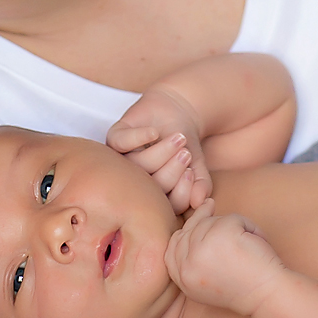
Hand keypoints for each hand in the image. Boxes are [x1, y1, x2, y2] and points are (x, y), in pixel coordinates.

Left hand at [107, 86, 210, 211]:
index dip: (180, 193)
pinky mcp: (115, 138)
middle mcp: (135, 181)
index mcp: (153, 194)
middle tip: (186, 153)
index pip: (165, 206)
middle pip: (151, 187)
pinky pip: (121, 142)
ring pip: (138, 165)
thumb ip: (202, 185)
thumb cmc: (185, 144)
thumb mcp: (198, 165)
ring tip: (179, 138)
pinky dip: (140, 137)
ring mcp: (123, 160)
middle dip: (172, 170)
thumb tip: (200, 202)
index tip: (191, 173)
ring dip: (162, 151)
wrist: (177, 111)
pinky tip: (155, 133)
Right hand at [164, 200, 285, 316]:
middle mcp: (188, 265)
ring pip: (210, 221)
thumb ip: (193, 261)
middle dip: (201, 219)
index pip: (171, 249)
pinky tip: (256, 240)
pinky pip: (231, 217)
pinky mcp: (222, 234)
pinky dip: (247, 225)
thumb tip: (192, 223)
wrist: (268, 296)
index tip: (194, 222)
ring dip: (230, 227)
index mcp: (184, 279)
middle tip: (209, 205)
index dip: (182, 233)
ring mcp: (202, 248)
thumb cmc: (245, 289)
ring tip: (247, 244)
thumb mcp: (207, 282)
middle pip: (189, 230)